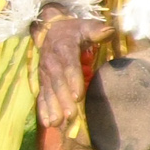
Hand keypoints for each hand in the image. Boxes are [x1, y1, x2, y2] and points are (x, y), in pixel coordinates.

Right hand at [35, 11, 109, 129]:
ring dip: (52, 108)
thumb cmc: (73, 31)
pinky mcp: (42, 82)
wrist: (50, 30)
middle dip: (62, 100)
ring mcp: (45, 73)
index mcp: (64, 48)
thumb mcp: (85, 26)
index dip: (73, 80)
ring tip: (57, 123)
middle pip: (57, 83)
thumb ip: (96, 30)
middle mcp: (51, 62)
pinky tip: (47, 124)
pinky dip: (43, 110)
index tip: (77, 96)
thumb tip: (108, 32)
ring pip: (48, 92)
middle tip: (70, 116)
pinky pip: (41, 96)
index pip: (69, 65)